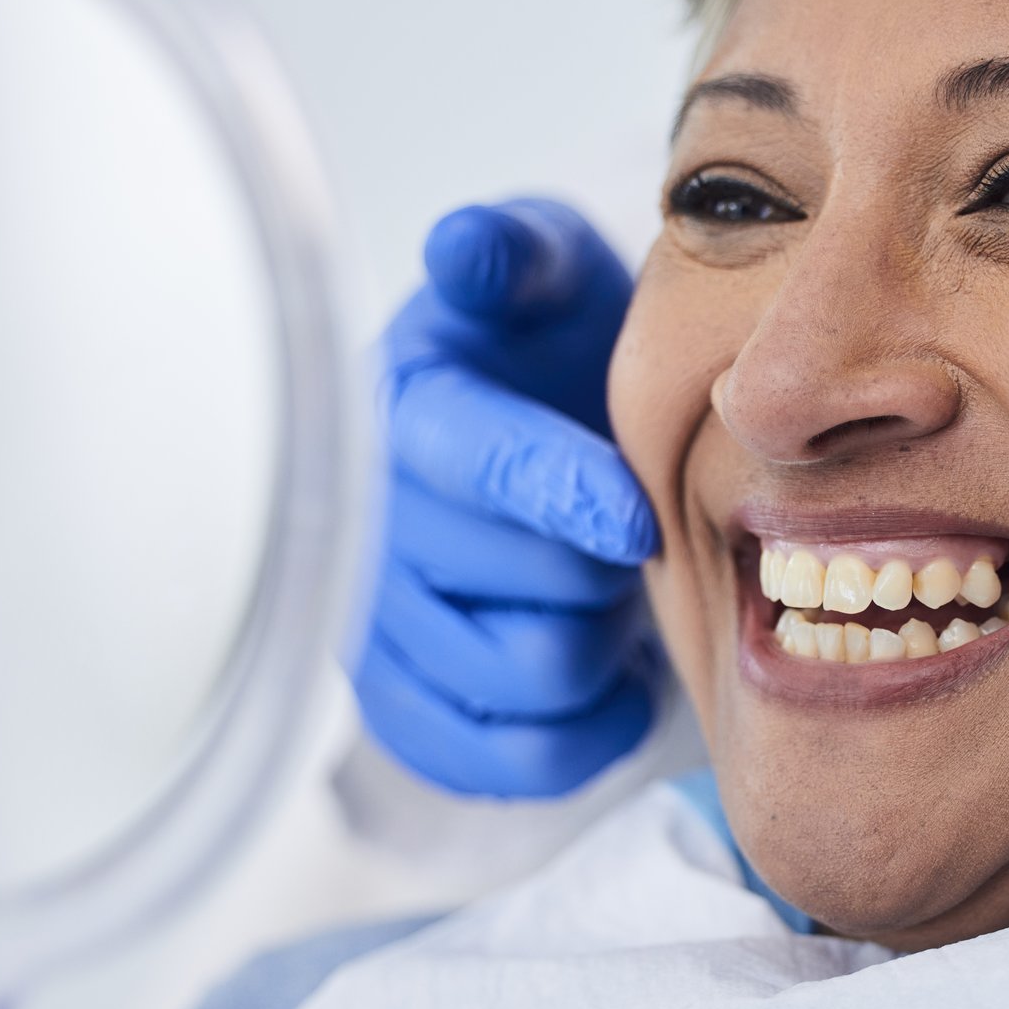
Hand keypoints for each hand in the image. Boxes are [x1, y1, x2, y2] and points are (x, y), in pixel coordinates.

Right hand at [353, 198, 661, 796]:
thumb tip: (467, 249)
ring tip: (608, 587)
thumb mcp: (541, 270)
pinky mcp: (406, 712)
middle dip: (609, 565)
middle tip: (634, 530)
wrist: (536, 431)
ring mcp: (378, 632)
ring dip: (600, 639)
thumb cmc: (547, 347)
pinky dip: (581, 728)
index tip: (637, 521)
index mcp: (405, 412)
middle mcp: (371, 529)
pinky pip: (508, 758)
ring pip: (530, 676)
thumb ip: (514, 255)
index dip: (564, 496)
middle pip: (529, 587)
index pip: (481, 467)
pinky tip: (607, 670)